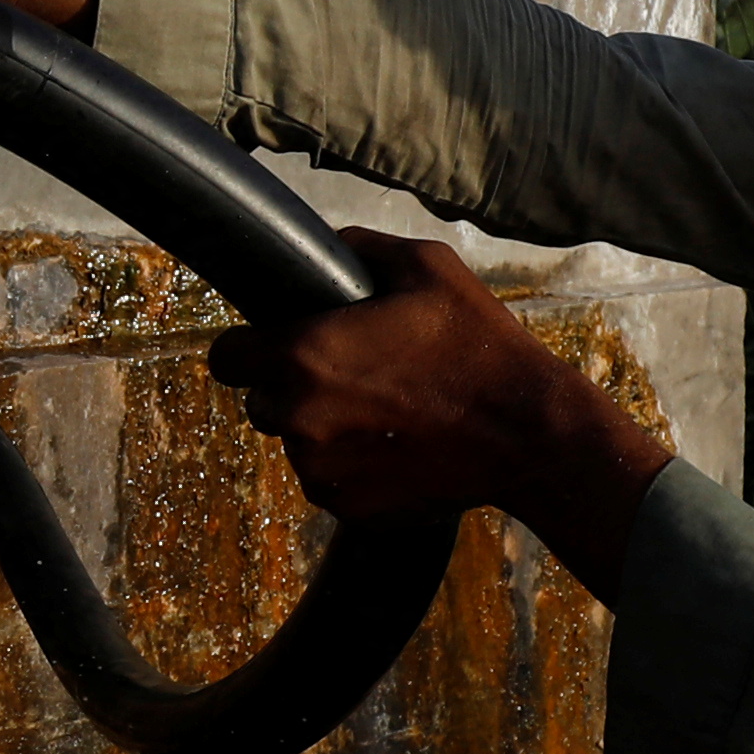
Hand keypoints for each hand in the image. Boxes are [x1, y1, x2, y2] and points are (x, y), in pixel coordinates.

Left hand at [202, 235, 672, 587]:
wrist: (528, 433)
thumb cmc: (477, 343)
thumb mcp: (425, 267)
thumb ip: (359, 249)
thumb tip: (327, 246)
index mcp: (302, 355)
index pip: (225, 357)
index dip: (247, 349)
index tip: (274, 347)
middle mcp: (297, 417)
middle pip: (261, 402)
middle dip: (293, 390)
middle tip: (353, 377)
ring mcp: (319, 469)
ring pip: (298, 444)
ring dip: (325, 430)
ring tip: (388, 412)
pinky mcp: (346, 507)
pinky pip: (329, 481)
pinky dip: (352, 468)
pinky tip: (400, 446)